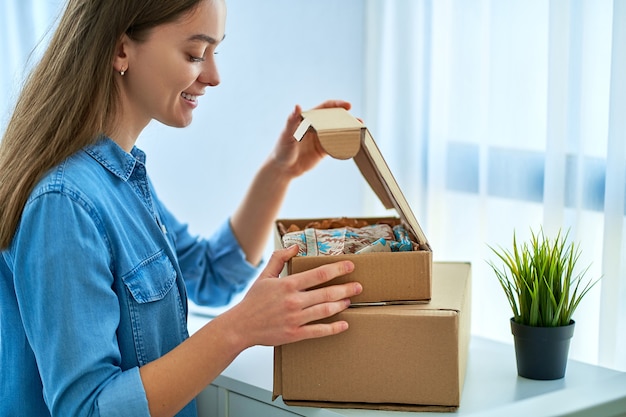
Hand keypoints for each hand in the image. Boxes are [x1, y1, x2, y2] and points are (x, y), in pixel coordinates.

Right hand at [225, 244, 361, 348]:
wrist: (241, 326)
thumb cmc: (253, 300)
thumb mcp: (264, 276)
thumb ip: (279, 259)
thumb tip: (295, 247)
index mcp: (288, 285)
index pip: (318, 274)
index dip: (337, 269)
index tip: (350, 265)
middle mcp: (294, 301)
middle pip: (327, 293)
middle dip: (346, 288)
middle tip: (358, 286)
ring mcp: (295, 319)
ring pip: (325, 310)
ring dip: (341, 305)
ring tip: (350, 300)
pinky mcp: (295, 334)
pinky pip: (319, 331)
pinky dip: (334, 328)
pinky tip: (344, 324)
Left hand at [269, 99, 351, 178]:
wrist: (282, 169)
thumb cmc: (281, 149)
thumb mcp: (286, 135)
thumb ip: (292, 121)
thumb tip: (297, 106)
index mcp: (309, 119)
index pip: (325, 108)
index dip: (337, 105)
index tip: (348, 106)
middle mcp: (317, 127)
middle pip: (336, 119)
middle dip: (348, 119)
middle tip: (359, 122)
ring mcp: (321, 139)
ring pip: (339, 132)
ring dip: (350, 131)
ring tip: (360, 132)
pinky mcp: (324, 151)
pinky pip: (337, 146)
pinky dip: (345, 145)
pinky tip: (353, 145)